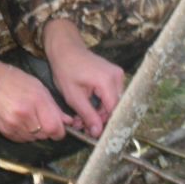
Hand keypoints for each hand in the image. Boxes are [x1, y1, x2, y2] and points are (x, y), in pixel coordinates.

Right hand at [0, 61, 72, 142]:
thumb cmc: (14, 80)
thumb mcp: (38, 88)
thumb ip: (53, 107)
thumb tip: (67, 121)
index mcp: (36, 101)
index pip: (54, 128)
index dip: (60, 131)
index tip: (60, 127)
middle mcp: (25, 115)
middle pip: (45, 135)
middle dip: (48, 130)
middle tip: (42, 118)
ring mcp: (14, 125)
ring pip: (34, 139)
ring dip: (36, 132)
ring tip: (30, 117)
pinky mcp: (5, 131)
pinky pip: (22, 140)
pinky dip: (25, 134)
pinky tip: (21, 121)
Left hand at [43, 20, 124, 136]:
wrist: (66, 49)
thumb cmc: (66, 69)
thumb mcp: (74, 96)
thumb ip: (88, 115)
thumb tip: (97, 133)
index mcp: (107, 81)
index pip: (113, 110)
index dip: (104, 124)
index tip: (93, 134)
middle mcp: (117, 77)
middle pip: (114, 107)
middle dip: (98, 119)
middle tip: (81, 126)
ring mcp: (118, 74)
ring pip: (112, 103)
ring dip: (98, 112)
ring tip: (80, 118)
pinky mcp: (115, 75)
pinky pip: (111, 95)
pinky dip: (100, 104)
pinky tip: (86, 108)